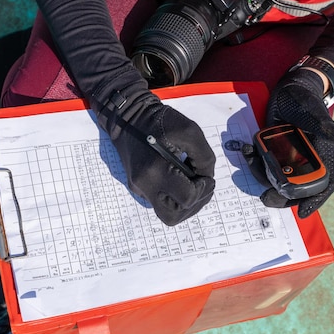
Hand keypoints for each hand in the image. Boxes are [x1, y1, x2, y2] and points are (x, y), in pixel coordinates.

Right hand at [102, 91, 215, 225]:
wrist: (127, 117)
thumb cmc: (159, 121)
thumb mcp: (190, 131)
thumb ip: (204, 157)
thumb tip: (206, 177)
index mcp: (156, 171)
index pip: (186, 198)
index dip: (203, 190)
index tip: (205, 176)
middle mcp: (145, 185)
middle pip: (174, 216)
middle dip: (194, 204)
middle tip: (202, 186)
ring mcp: (139, 189)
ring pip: (166, 214)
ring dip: (185, 205)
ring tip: (193, 185)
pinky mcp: (137, 188)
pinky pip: (160, 202)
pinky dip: (175, 197)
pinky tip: (179, 179)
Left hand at [256, 67, 333, 217]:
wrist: (288, 88)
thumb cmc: (307, 99)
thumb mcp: (315, 114)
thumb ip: (327, 129)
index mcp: (322, 155)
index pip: (324, 184)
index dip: (316, 200)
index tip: (302, 213)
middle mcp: (306, 160)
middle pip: (297, 188)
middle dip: (281, 195)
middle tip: (266, 199)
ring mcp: (288, 156)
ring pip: (276, 178)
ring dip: (261, 175)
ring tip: (251, 159)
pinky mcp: (273, 150)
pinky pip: (263, 164)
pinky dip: (253, 161)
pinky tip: (246, 150)